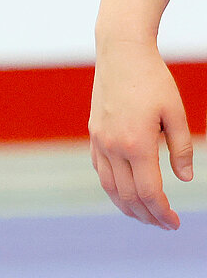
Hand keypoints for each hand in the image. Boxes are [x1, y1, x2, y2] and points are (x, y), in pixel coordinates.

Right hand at [90, 36, 193, 227]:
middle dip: (147, 216)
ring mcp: (100, 140)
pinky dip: (112, 187)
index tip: (175, 224)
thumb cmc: (153, 80)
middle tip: (164, 224)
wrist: (120, 53)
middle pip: (128, 196)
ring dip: (127, 206)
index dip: (163, 213)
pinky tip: (125, 191)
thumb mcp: (176, 114)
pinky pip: (100, 170)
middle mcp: (113, 146)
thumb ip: (181, 149)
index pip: (150, 192)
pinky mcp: (94, 133)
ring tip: (145, 216)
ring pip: (109, 187)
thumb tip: (184, 178)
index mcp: (137, 144)